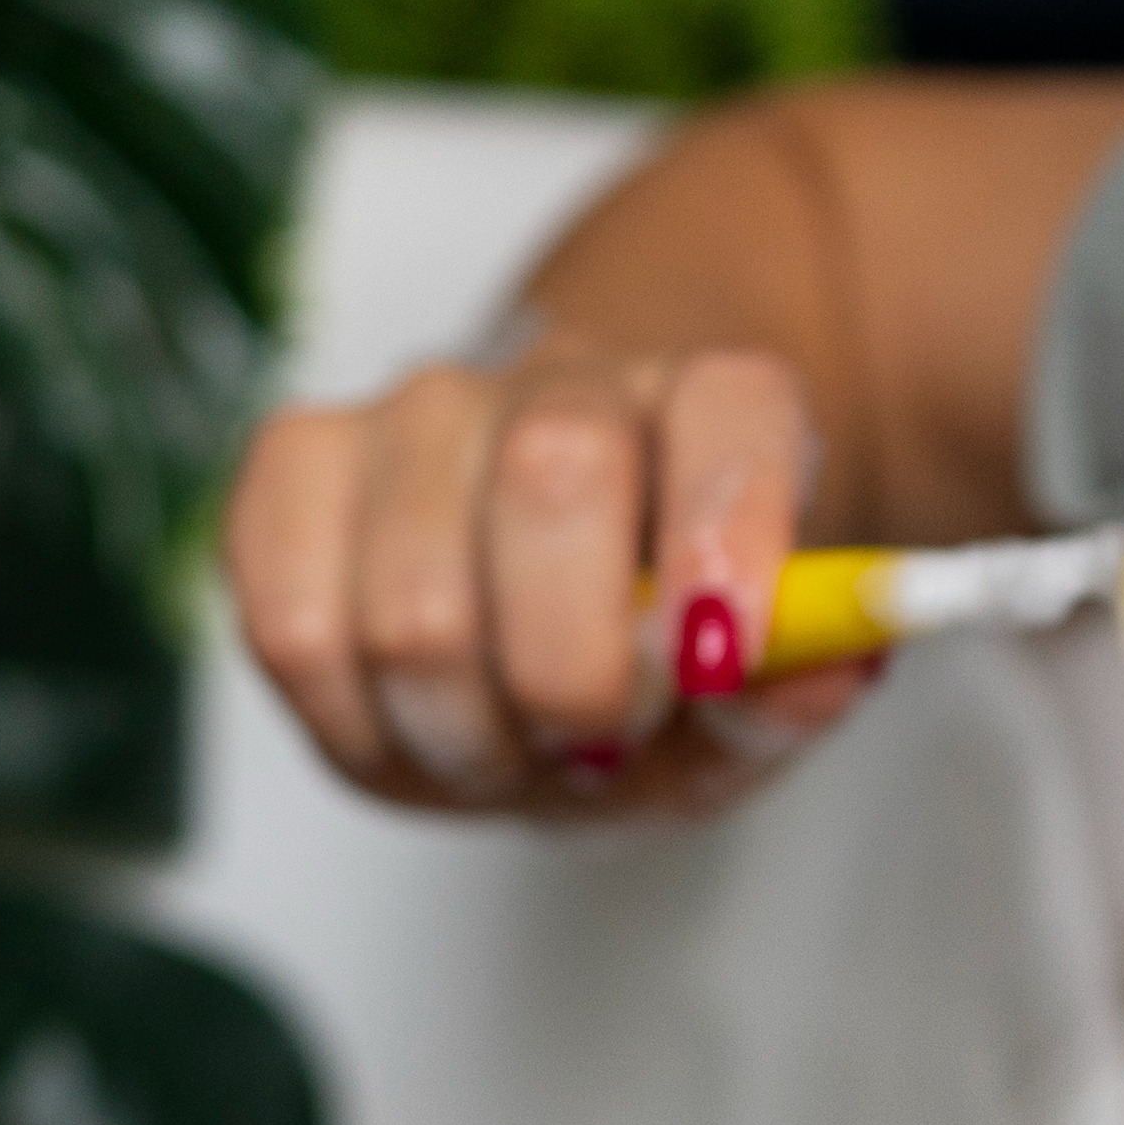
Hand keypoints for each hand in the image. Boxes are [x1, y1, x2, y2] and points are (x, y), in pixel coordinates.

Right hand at [224, 340, 881, 816]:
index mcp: (706, 405)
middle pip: (552, 480)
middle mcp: (555, 380)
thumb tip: (832, 668)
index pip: (729, 407)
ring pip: (414, 602)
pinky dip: (356, 724)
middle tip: (594, 736)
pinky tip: (407, 724)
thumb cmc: (638, 653)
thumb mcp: (738, 707)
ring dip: (466, 733)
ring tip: (503, 744)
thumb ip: (787, 695)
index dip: (724, 525)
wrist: (528, 605)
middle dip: (573, 674)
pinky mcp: (292, 467)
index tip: (721, 648)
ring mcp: (409, 414)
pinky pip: (294, 626)